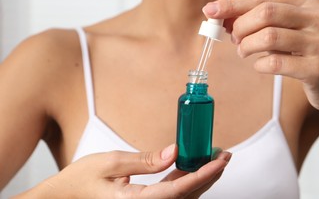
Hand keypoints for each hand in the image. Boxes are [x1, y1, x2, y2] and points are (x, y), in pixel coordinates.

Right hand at [16, 144, 230, 198]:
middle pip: (188, 195)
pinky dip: (187, 180)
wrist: (64, 196)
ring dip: (201, 177)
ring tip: (214, 158)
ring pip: (184, 196)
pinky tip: (193, 166)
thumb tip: (174, 152)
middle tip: (224, 155)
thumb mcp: (111, 163)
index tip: (220, 160)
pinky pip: (173, 194)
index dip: (203, 174)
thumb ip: (145, 160)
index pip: (179, 189)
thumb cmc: (82, 180)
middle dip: (209, 174)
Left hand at [203, 0, 318, 112]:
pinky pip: (274, 63)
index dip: (233, 4)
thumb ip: (258, 19)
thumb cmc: (305, 51)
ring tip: (244, 52)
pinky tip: (259, 65)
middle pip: (265, 13)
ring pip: (268, 36)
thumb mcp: (286, 28)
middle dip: (240, 26)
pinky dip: (258, 64)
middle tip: (234, 38)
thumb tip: (219, 15)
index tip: (210, 11)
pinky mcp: (317, 69)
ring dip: (246, 46)